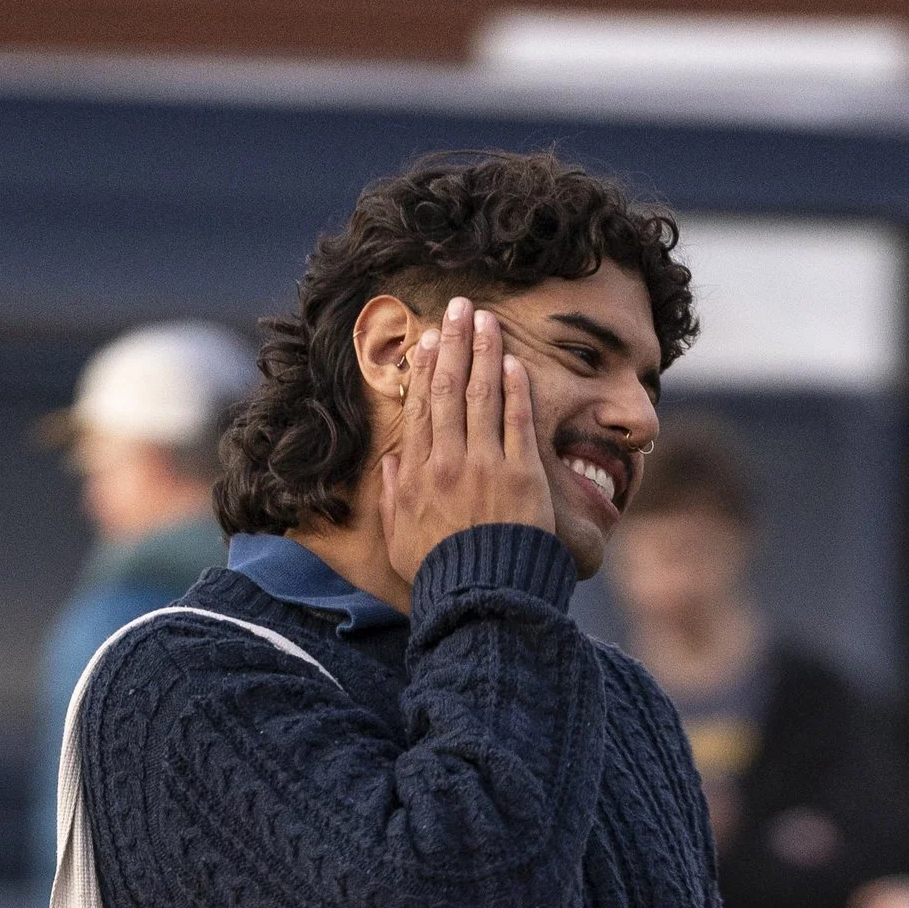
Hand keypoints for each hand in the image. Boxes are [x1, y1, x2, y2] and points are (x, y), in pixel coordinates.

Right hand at [379, 297, 553, 581]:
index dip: (425, 368)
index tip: (429, 339)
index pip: (420, 408)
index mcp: (416, 475)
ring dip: (483, 352)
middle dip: (453, 343)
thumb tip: (388, 464)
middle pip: (447, 389)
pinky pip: (517, 421)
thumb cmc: (442, 575)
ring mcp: (484, 466)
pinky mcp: (520, 475)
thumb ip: (391, 498)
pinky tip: (513, 362)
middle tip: (459, 308)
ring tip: (486, 319)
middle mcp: (447, 462)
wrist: (482, 599)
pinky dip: (514, 389)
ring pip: (481, 396)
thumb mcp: (400, 540)